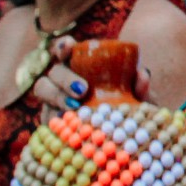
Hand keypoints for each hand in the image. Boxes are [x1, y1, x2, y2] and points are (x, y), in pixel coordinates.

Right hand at [30, 36, 151, 113]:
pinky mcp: (50, 122)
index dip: (63, 45)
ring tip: (74, 107)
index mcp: (81, 67)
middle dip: (65, 78)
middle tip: (82, 89)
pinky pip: (44, 117)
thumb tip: (142, 74)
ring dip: (56, 96)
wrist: (125, 139)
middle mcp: (64, 80)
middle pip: (54, 72)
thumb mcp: (140, 100)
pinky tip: (64, 125)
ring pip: (43, 89)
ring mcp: (53, 100)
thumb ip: (141, 87)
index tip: (69, 46)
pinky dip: (52, 119)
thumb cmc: (130, 112)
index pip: (66, 50)